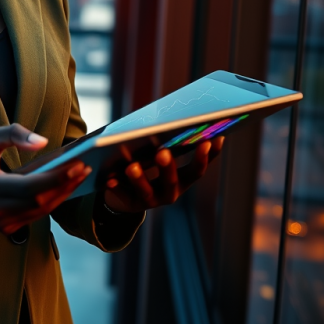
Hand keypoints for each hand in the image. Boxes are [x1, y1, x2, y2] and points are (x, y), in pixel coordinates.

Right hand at [0, 123, 91, 235]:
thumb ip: (14, 133)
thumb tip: (43, 142)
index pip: (29, 187)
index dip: (56, 178)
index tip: (78, 164)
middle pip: (40, 201)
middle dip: (66, 185)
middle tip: (85, 167)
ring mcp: (1, 223)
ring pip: (43, 210)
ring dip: (65, 193)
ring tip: (81, 174)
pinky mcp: (8, 228)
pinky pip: (38, 215)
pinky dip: (55, 200)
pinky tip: (68, 186)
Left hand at [102, 136, 224, 212]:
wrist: (129, 196)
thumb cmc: (149, 166)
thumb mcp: (161, 157)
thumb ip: (169, 144)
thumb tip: (171, 119)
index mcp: (182, 180)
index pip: (197, 170)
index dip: (206, 157)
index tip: (213, 140)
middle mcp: (170, 192)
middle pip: (172, 181)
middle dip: (167, 167)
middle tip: (162, 152)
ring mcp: (151, 200)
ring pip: (146, 191)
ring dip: (140, 179)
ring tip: (132, 167)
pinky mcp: (131, 204)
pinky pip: (123, 196)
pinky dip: (117, 188)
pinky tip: (110, 180)